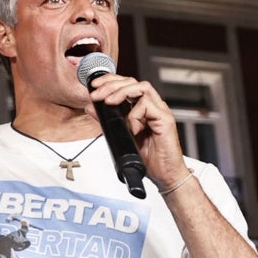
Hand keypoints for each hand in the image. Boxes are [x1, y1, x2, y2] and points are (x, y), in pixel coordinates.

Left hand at [86, 73, 186, 187]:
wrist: (165, 175)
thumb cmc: (149, 158)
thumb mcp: (121, 136)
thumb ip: (107, 121)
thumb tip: (91, 108)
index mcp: (144, 108)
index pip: (127, 84)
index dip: (110, 81)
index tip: (95, 85)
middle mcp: (153, 106)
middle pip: (133, 82)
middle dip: (112, 84)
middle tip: (97, 94)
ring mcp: (160, 111)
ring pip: (142, 87)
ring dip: (121, 92)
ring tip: (109, 102)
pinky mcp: (165, 120)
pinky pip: (147, 105)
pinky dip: (134, 114)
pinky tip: (131, 127)